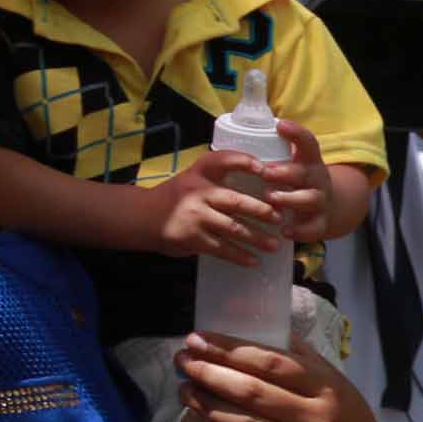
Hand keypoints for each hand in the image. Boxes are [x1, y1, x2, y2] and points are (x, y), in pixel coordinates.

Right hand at [137, 150, 274, 263]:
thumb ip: (217, 182)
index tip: (264, 168)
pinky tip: (253, 261)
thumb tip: (258, 192)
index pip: (222, 160)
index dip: (243, 161)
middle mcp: (197, 191)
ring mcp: (195, 215)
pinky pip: (221, 248)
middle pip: (235, 200)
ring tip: (274, 245)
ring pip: (233, 228)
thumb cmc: (176, 198)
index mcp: (199, 173)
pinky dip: (239, 255)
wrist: (143, 217)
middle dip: (260, 210)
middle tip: (279, 218)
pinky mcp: (192, 237)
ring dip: (256, 238)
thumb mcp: (192, 181)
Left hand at [177, 333, 378, 421]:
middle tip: (182, 364)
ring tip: (185, 393)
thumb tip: (262, 321)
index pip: (269, 362)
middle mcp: (320, 419)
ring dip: (212, 410)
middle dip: (212, 375)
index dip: (229, 349)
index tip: (195, 340)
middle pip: (256, 393)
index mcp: (325, 386)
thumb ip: (299, 356)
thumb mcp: (330, 379)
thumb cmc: (340, 413)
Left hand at [260, 117, 340, 242]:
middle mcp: (317, 179)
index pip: (308, 142)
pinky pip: (313, 228)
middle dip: (284, 172)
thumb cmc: (297, 181)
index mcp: (309, 160)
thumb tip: (232, 140)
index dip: (296, 133)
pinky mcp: (321, 223)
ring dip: (289, 199)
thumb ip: (273, 153)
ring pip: (310, 199)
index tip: (280, 126)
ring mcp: (321, 201)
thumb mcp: (293, 164)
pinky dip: (299, 231)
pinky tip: (283, 230)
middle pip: (305, 173)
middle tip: (264, 172)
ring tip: (271, 198)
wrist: (327, 208)